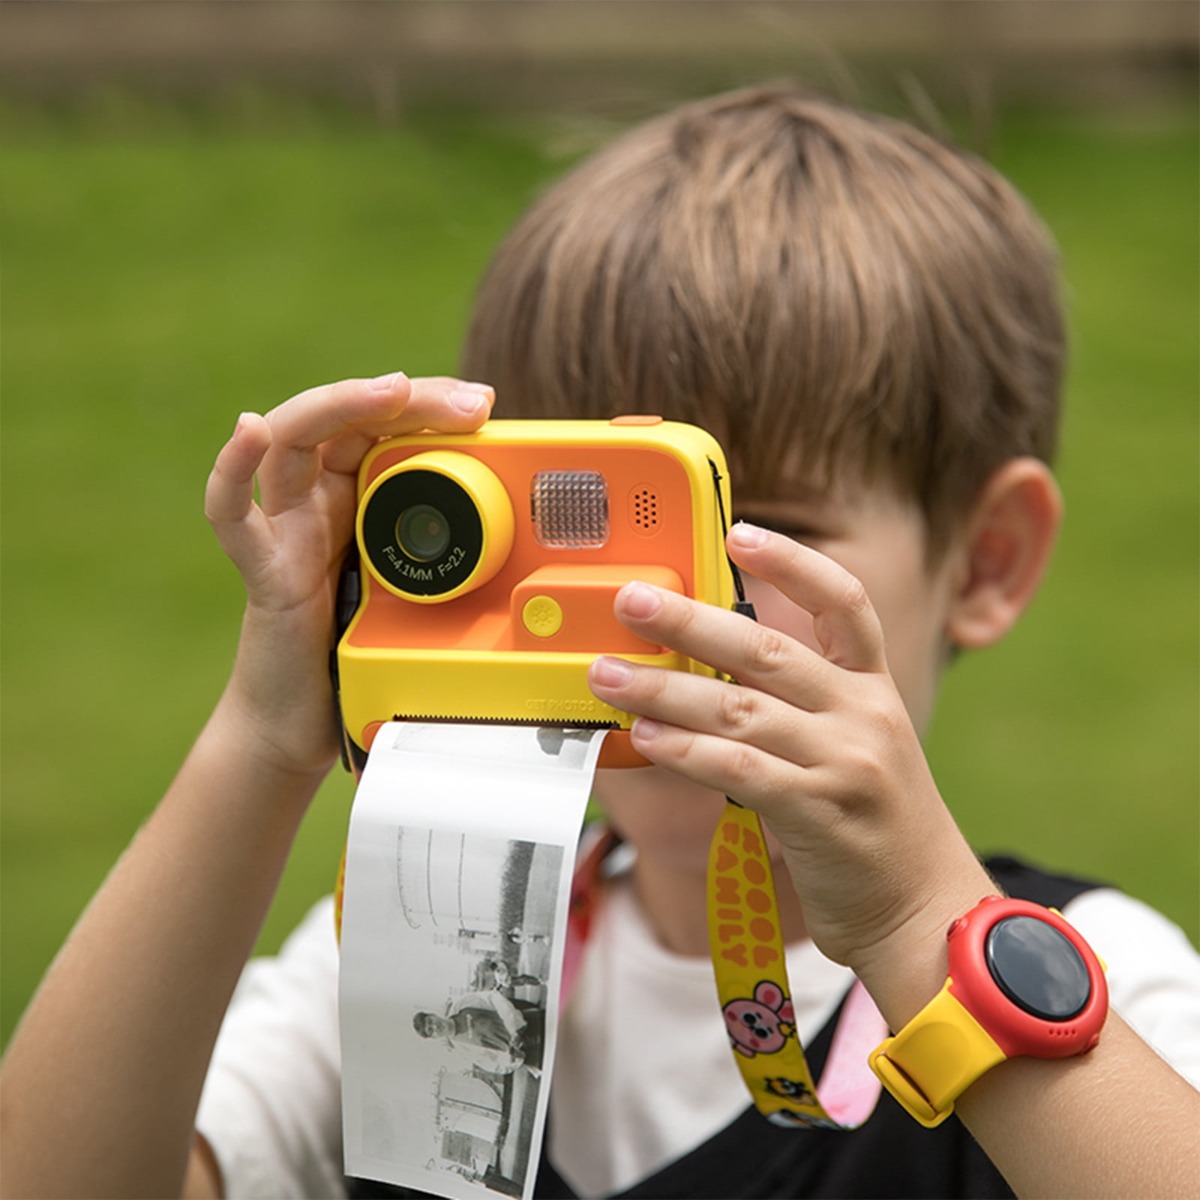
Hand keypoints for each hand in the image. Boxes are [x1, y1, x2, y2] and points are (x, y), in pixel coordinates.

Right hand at [205, 372, 493, 776]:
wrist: (308, 719)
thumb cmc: (359, 650)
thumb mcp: (424, 587)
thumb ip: (451, 552)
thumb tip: (525, 530)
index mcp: (357, 497)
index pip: (384, 425)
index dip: (429, 404)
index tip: (483, 403)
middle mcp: (319, 501)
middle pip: (345, 419)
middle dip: (407, 399)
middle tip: (469, 403)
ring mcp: (287, 529)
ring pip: (291, 441)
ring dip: (341, 405)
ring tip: (390, 390)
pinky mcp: (264, 570)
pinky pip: (235, 517)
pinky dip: (234, 470)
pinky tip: (249, 429)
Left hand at [587, 524, 994, 1013]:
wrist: (926, 916)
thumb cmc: (875, 833)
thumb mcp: (856, 752)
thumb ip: (800, 711)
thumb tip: (706, 678)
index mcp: (874, 691)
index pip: (844, 604)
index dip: (793, 562)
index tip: (738, 531)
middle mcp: (864, 715)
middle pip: (769, 648)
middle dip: (691, 621)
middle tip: (631, 600)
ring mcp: (846, 762)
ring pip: (740, 708)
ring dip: (664, 690)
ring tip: (607, 676)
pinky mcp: (821, 812)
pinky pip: (739, 770)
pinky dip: (686, 750)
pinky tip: (643, 740)